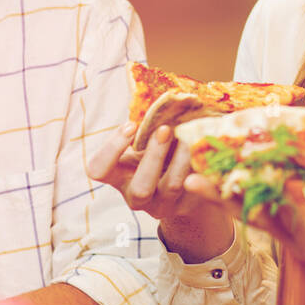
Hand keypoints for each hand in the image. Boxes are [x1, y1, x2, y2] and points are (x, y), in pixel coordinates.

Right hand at [86, 120, 233, 262]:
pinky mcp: (187, 205)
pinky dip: (202, 171)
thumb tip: (164, 99)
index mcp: (118, 177)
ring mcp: (162, 205)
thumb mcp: (144, 144)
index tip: (131, 125)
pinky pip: (197, 190)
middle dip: (153, 156)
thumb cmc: (157, 155)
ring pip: (171, 187)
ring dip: (181, 159)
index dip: (111, 149)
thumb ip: (145, 129)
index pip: (99, 170)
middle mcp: (136, 196)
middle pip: (140, 186)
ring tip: (189, 137)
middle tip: (165, 129)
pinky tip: (206, 153)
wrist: (183, 187)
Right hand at [182, 92, 304, 301]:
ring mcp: (301, 232)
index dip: (242, 158)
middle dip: (219, 184)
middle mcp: (294, 212)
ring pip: (259, 215)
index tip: (214, 139)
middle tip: (188, 169)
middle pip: (250, 195)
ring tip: (200, 185)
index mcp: (302, 191)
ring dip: (232, 201)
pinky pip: (292, 230)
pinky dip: (281, 214)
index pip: (265, 171)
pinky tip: (267, 200)